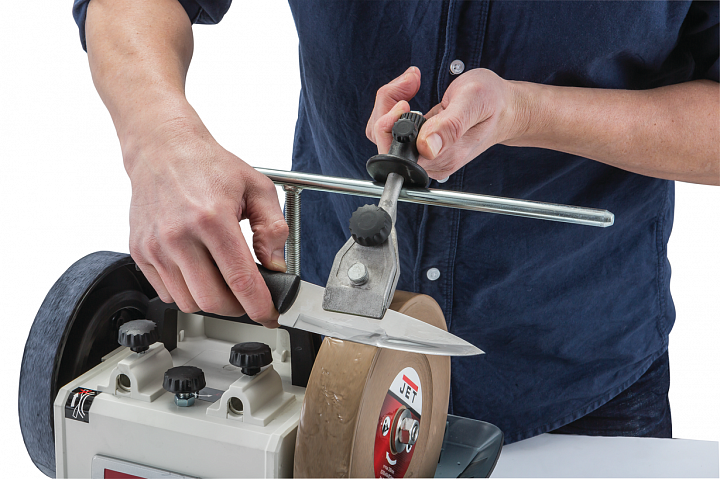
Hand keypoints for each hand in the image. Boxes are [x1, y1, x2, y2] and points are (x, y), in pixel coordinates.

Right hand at [126, 118, 287, 326]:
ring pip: (188, 302)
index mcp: (213, 219)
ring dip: (211, 302)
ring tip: (223, 282)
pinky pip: (166, 293)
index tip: (270, 315)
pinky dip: (187, 292)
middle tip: (248, 299)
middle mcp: (180, 236)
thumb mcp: (257, 187)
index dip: (259, 306)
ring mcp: (156, 246)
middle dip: (237, 308)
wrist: (162, 148)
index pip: (240, 280)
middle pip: (213, 301)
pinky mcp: (140, 252)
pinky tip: (198, 272)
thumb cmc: (208, 165)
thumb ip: (273, 227)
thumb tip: (276, 265)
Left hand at [367, 67, 525, 179]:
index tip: (407, 101)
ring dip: (390, 101)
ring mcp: (423, 154)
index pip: (395, 151)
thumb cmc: (493, 103)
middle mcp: (429, 162)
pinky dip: (394, 103)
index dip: (391, 125)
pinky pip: (391, 127)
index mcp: (442, 157)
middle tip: (411, 84)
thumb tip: (427, 148)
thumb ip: (450, 126)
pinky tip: (410, 90)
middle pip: (383, 140)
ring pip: (383, 132)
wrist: (504, 109)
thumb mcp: (474, 104)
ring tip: (411, 82)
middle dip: (389, 105)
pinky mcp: (418, 144)